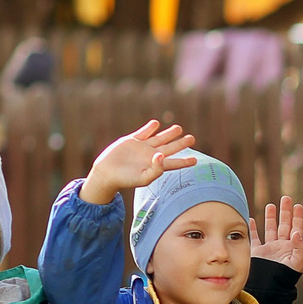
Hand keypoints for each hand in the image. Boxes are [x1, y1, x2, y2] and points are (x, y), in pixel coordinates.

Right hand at [83, 119, 197, 203]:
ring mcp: (142, 147)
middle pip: (170, 148)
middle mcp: (151, 156)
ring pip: (159, 138)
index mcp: (155, 166)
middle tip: (192, 138)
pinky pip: (143, 132)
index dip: (184, 162)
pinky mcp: (131, 141)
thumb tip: (163, 155)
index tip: (195, 160)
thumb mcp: (143, 178)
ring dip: (169, 133)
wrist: (107, 173)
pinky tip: (156, 123)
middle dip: (181, 144)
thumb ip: (156, 169)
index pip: (173, 163)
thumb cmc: (125, 180)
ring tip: (179, 128)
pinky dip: (150, 127)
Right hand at [253, 195, 302, 271]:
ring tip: (271, 205)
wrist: (270, 287)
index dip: (298, 217)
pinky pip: (255, 238)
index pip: (296, 228)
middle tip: (286, 198)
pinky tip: (252, 219)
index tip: (298, 206)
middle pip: (284, 225)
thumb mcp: (297, 263)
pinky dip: (253, 229)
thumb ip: (300, 248)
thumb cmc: (285, 277)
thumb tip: (298, 233)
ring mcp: (269, 249)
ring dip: (271, 217)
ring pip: (270, 229)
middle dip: (285, 212)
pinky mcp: (258, 252)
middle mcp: (281, 246)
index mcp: (292, 247)